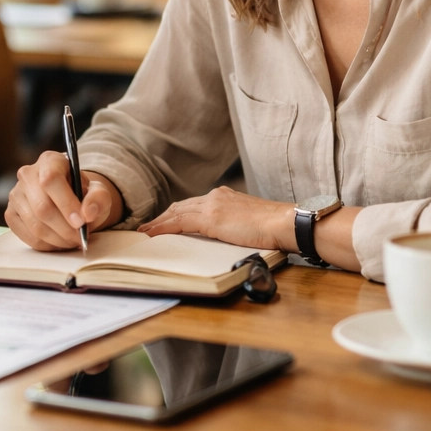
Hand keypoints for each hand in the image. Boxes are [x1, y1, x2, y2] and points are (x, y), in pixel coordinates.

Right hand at [5, 151, 123, 250]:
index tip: (81, 222)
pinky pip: (27, 236)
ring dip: (57, 239)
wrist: (68, 199)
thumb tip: (87, 213)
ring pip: (35, 224)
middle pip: (42, 206)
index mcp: (50, 160)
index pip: (51, 179)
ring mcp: (16, 194)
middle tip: (80, 237)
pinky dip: (46, 245)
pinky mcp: (10, 213)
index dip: (66, 203)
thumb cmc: (82, 193)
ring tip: (72, 240)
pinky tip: (58, 241)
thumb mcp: (98, 191)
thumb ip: (99, 198)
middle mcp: (27, 174)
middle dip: (64, 228)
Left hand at [138, 187, 290, 248]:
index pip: (193, 204)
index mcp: (225, 196)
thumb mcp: (249, 221)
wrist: (285, 222)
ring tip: (145, 232)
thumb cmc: (275, 227)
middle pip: (181, 206)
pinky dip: (163, 228)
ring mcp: (212, 205)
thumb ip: (233, 223)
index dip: (176, 213)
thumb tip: (226, 234)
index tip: (164, 220)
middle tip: (148, 227)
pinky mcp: (211, 218)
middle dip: (163, 217)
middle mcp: (215, 196)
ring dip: (159, 223)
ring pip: (176, 213)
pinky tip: (152, 234)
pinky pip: (179, 222)